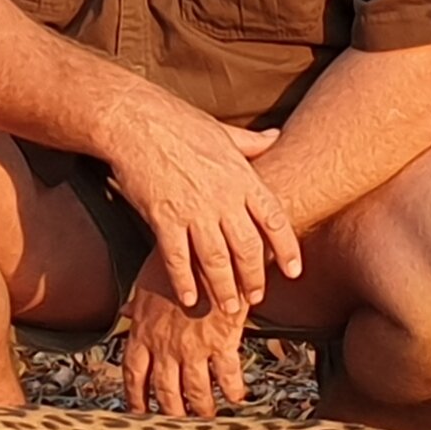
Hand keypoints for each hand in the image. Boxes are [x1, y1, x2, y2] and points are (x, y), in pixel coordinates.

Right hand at [97, 92, 302, 315]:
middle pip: (248, 249)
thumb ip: (252, 142)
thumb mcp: (223, 131)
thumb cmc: (179, 123)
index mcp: (241, 177)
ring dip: (224, 289)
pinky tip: (188, 297)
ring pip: (216, 261)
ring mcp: (194, 210)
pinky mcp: (164, 218)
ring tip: (228, 308)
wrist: (136, 121)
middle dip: (254, 278)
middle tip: (256, 298)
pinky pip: (177, 259)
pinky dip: (184, 281)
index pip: (274, 221)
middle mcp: (223, 198)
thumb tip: (276, 136)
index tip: (294, 271)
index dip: (287, 249)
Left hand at [121, 262, 249, 416]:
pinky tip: (238, 396)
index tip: (138, 412)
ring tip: (208, 417)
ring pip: (195, 391)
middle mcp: (165, 346)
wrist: (206, 248)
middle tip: (176, 427)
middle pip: (165, 391)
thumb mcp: (147, 278)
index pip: (134, 374)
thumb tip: (125, 310)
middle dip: (171, 412)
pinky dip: (233, 389)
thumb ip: (138, 302)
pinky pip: (227, 375)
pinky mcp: (221, 341)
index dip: (136, 397)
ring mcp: (193, 347)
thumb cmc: (176, 259)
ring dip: (202, 408)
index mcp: (143, 332)